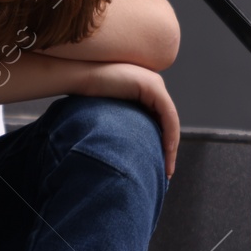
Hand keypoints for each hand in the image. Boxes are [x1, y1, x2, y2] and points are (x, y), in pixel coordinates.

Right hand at [77, 62, 180, 177]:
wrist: (79, 78)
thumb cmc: (86, 97)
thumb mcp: (111, 114)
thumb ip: (124, 124)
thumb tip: (125, 150)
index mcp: (145, 92)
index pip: (161, 121)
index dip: (163, 144)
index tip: (160, 167)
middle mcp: (154, 86)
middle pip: (168, 122)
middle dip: (170, 149)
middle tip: (167, 173)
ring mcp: (154, 85)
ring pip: (171, 120)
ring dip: (172, 146)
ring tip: (167, 167)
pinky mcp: (152, 87)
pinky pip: (167, 113)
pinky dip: (169, 133)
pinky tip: (166, 150)